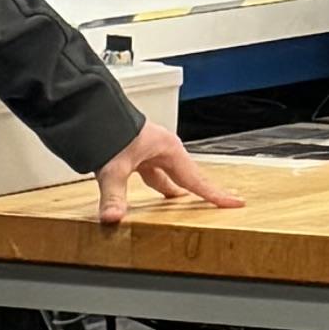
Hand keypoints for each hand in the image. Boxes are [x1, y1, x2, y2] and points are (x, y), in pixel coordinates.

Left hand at [86, 121, 235, 222]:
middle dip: (203, 191)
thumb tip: (113, 218)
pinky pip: (156, 174)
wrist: (92, 111)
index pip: (197, 180)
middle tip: (221, 202)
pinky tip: (158, 191)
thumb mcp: (113, 168)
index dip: (216, 195)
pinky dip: (161, 184)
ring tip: (188, 202)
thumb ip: (113, 195)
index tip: (236, 203)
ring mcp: (151, 151)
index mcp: (168, 151)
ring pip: (171, 175)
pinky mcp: (138, 154)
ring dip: (179, 189)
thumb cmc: (109, 130)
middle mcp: (164, 150)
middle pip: (189, 176)